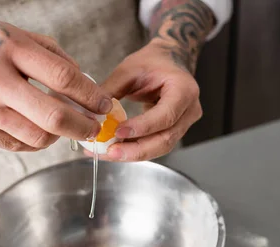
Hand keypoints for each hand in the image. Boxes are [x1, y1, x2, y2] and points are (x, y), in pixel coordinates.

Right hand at [0, 12, 111, 150]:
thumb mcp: (4, 30)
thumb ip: (45, 53)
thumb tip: (82, 78)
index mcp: (7, 47)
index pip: (63, 76)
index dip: (90, 94)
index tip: (104, 103)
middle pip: (54, 116)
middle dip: (84, 126)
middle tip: (95, 128)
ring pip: (37, 137)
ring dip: (60, 136)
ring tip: (65, 128)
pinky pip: (15, 144)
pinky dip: (34, 140)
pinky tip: (38, 130)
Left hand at [95, 40, 202, 160]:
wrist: (170, 60)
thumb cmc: (153, 61)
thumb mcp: (129, 69)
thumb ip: (111, 90)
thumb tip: (90, 113)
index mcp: (183, 90)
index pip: (165, 116)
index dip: (142, 127)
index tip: (118, 132)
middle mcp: (189, 110)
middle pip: (166, 139)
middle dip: (136, 150)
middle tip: (111, 152)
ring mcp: (185, 123)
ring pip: (162, 146)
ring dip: (134, 153)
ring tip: (109, 153)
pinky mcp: (175, 130)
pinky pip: (157, 144)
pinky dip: (136, 149)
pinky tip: (117, 150)